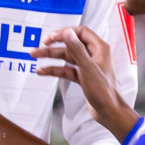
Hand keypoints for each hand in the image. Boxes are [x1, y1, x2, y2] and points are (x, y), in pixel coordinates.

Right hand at [35, 25, 138, 141]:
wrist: (109, 111)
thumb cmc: (103, 90)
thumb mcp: (87, 68)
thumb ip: (76, 49)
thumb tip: (67, 32)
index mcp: (100, 48)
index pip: (81, 32)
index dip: (65, 33)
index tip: (51, 37)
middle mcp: (94, 55)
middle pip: (71, 45)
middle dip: (53, 46)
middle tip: (40, 46)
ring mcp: (88, 66)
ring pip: (66, 57)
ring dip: (51, 57)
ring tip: (35, 56)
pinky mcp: (83, 77)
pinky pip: (66, 69)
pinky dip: (55, 70)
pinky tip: (42, 71)